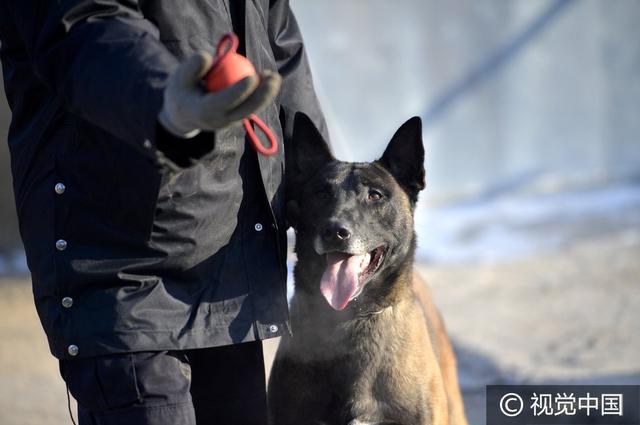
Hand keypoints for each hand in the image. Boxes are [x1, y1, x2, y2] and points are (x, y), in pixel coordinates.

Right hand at [158, 51, 281, 137]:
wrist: (182, 115)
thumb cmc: (182, 91)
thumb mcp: (179, 77)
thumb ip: (192, 66)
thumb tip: (209, 56)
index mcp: (204, 111)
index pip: (224, 102)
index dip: (239, 91)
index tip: (252, 76)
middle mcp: (220, 120)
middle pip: (245, 110)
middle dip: (262, 95)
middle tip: (273, 77)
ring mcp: (230, 122)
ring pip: (252, 110)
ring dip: (266, 94)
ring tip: (274, 76)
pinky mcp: (236, 119)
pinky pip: (251, 107)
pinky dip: (261, 94)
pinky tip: (268, 79)